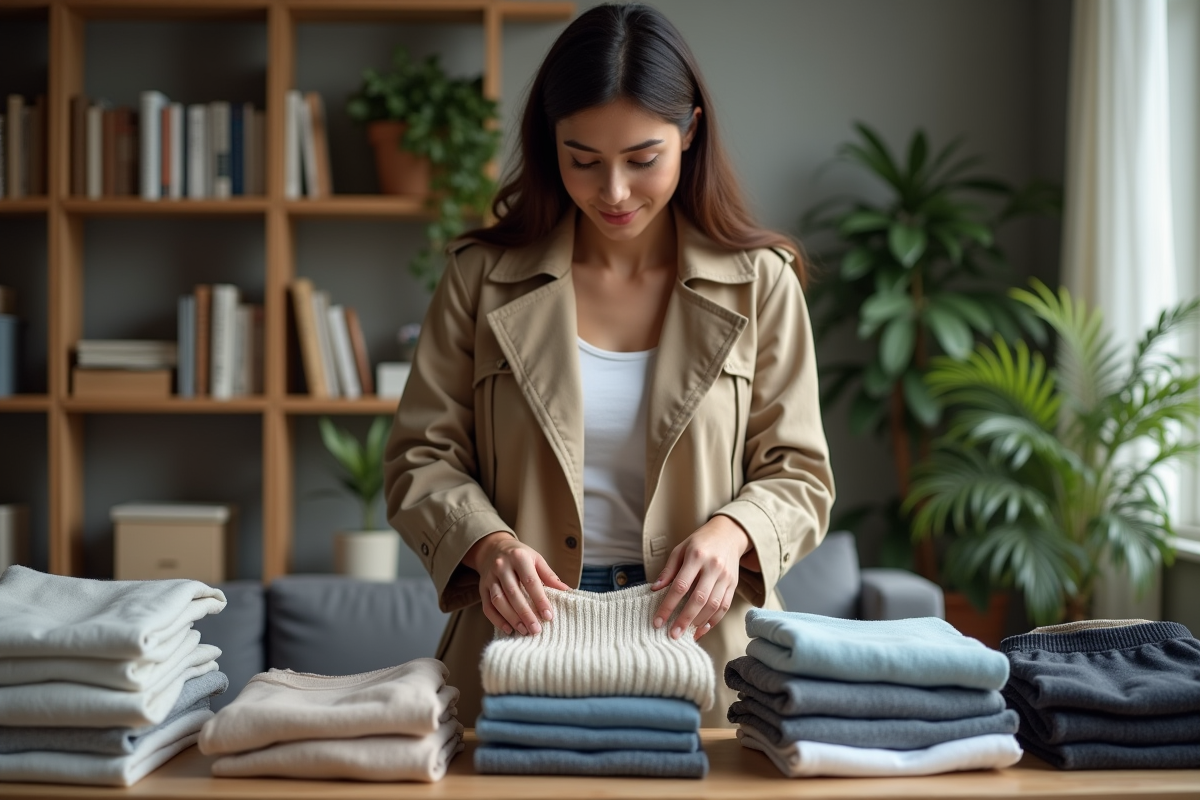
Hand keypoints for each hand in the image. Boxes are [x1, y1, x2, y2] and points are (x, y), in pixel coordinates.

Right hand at [464, 532, 569, 635]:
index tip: (549, 616)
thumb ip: (549, 576)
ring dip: (511, 618)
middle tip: (536, 629)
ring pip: (499, 601)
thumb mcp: (536, 559)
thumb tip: (567, 591)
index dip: (540, 599)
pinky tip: (508, 629)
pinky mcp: (482, 588)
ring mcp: (489, 577)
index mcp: (518, 557)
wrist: (493, 548)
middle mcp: (501, 566)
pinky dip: (497, 620)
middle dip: (525, 613)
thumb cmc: (520, 555)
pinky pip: (487, 606)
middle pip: (513, 593)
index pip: (530, 581)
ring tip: (524, 631)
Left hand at [650, 515, 752, 640]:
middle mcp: (713, 567)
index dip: (668, 605)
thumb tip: (655, 589)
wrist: (728, 534)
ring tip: (685, 634)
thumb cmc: (699, 543)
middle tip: (672, 635)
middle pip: (699, 598)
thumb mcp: (680, 549)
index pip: (680, 586)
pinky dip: (713, 621)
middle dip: (684, 619)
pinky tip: (701, 629)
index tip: (658, 621)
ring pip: (713, 605)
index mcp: (696, 556)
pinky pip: (724, 606)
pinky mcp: (733, 585)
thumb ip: (668, 570)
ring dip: (698, 622)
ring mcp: (726, 577)